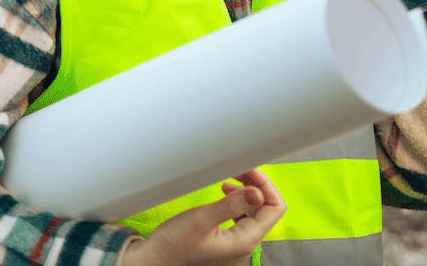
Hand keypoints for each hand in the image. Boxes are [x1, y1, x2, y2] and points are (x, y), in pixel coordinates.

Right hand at [120, 169, 284, 265]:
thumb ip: (232, 205)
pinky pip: (239, 219)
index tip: (248, 170)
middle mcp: (243, 245)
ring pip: (252, 213)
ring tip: (229, 179)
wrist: (152, 263)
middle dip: (255, 185)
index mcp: (244, 241)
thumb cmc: (173, 246)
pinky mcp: (222, 243)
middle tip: (238, 169)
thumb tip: (258, 193)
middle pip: (265, 209)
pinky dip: (236, 202)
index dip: (265, 185)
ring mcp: (233, 245)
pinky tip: (222, 194)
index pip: (274, 208)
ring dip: (245, 192)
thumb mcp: (202, 219)